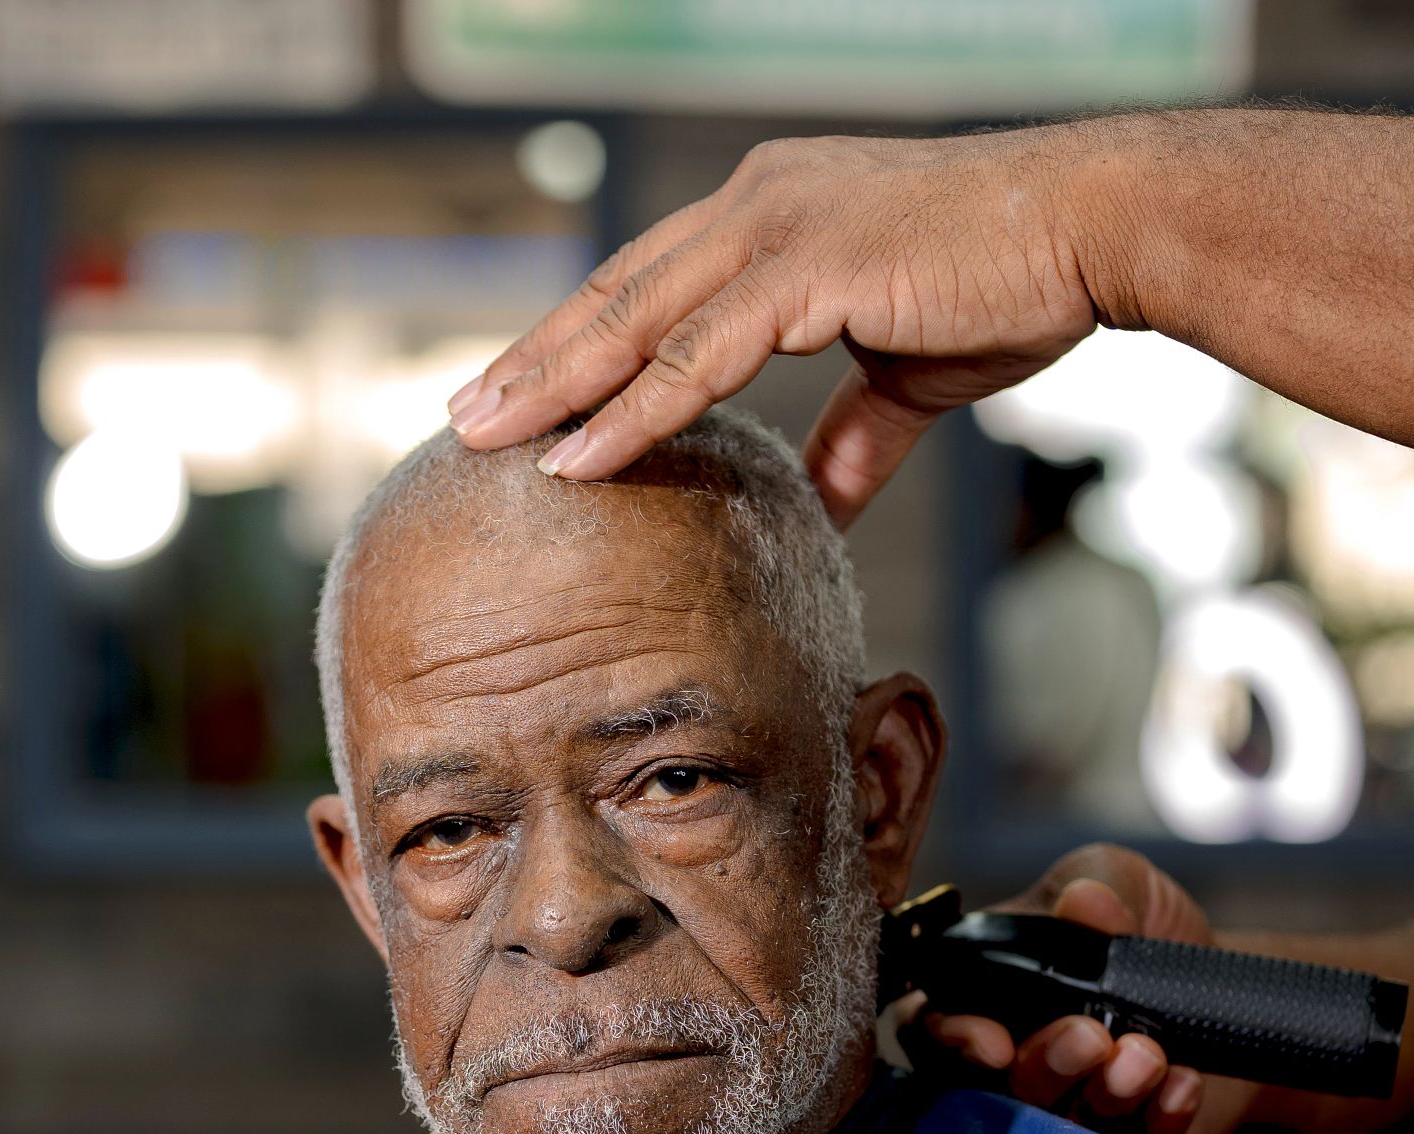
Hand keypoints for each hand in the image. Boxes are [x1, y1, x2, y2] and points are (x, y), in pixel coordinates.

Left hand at [449, 130, 1101, 525]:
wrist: (1095, 231)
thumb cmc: (1008, 284)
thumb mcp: (907, 374)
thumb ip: (852, 436)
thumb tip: (822, 503)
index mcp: (769, 215)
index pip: (647, 286)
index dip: (578, 342)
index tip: (522, 394)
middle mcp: (754, 205)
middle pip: (615, 294)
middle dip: (534, 361)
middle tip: (463, 417)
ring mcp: (775, 226)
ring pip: (635, 319)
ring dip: (553, 385)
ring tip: (485, 439)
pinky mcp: (809, 265)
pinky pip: (695, 354)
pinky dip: (631, 409)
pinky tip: (576, 455)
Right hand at [900, 844, 1259, 1133]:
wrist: (1222, 975)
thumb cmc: (1144, 924)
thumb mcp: (1122, 880)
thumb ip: (1099, 882)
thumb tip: (1082, 900)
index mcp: (987, 992)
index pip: (935, 1028)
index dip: (951, 1041)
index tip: (992, 1040)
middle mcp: (1017, 1058)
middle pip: (996, 1090)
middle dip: (1042, 1064)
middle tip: (1089, 1035)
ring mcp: (1069, 1108)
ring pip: (1062, 1127)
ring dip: (1102, 1092)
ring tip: (1146, 1055)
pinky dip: (1158, 1116)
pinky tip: (1183, 1081)